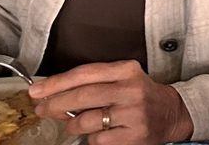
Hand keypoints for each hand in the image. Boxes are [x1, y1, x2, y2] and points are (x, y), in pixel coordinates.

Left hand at [30, 63, 191, 144]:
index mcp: (127, 70)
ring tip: (76, 124)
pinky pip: (97, 140)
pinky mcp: (133, 136)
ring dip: (73, 126)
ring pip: (86, 121)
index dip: (56, 83)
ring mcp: (133, 113)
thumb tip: (53, 97)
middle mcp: (131, 89)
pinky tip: (101, 132)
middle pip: (82, 96)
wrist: (172, 113)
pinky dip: (93, 138)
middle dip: (55, 104)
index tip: (37, 90)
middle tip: (42, 109)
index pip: (84, 73)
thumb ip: (91, 85)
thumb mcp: (121, 81)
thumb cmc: (140, 96)